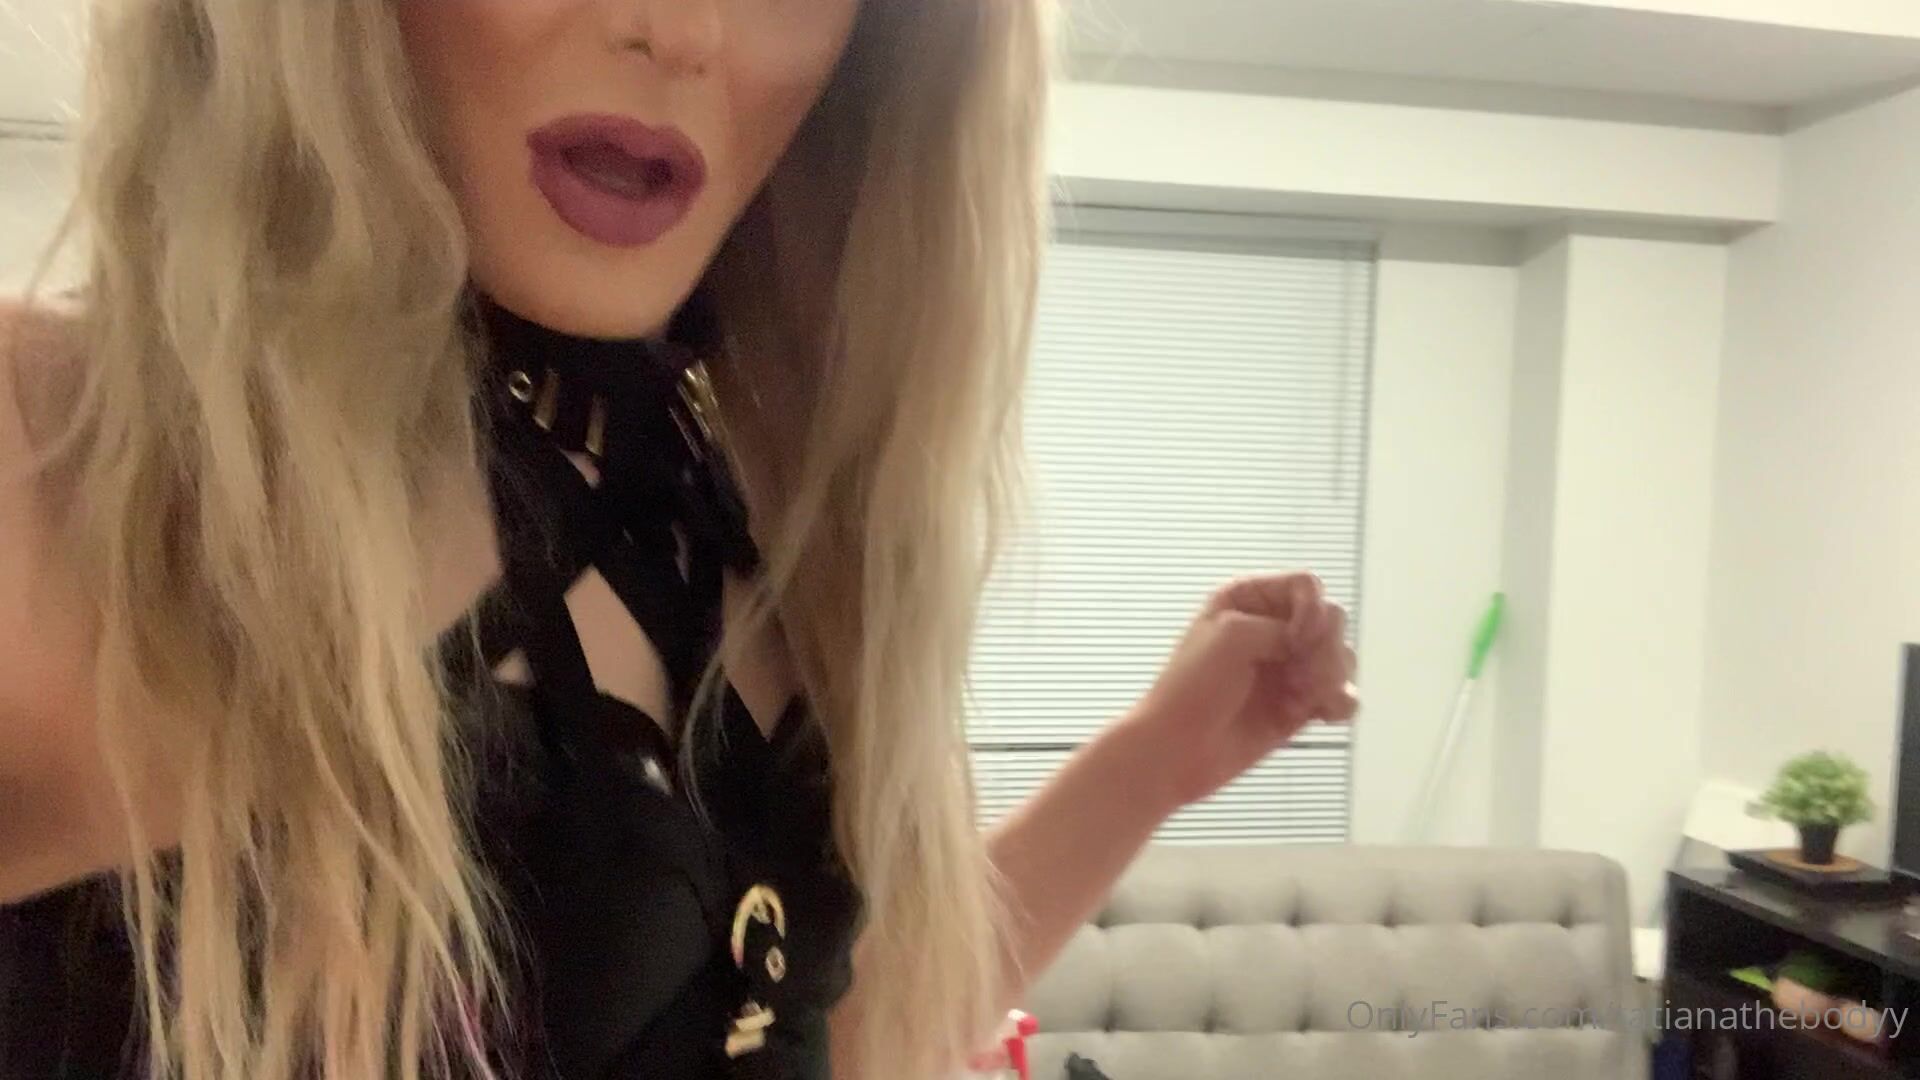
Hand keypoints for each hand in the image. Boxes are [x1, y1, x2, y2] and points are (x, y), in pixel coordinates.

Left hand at [1118, 573, 1357, 811]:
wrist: (1177, 749)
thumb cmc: (1191, 687)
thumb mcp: (1232, 635)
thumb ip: (1283, 626)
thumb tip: (1318, 642)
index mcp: (1249, 600)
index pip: (1306, 586)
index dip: (1312, 611)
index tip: (1296, 639)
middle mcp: (1272, 628)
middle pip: (1332, 621)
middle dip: (1324, 650)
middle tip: (1297, 677)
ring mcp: (1288, 668)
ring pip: (1342, 659)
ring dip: (1330, 678)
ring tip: (1300, 700)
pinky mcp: (1300, 705)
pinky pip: (1342, 696)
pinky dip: (1339, 703)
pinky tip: (1320, 715)